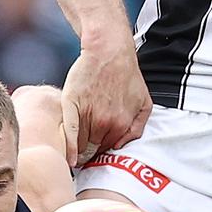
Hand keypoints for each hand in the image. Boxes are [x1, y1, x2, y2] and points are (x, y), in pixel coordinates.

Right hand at [61, 39, 151, 166]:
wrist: (109, 52)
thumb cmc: (126, 75)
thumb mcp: (144, 102)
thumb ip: (137, 127)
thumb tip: (120, 146)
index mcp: (122, 124)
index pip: (106, 149)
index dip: (99, 150)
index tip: (93, 151)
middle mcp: (105, 122)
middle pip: (91, 148)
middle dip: (88, 150)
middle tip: (83, 149)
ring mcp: (88, 115)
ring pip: (80, 143)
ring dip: (77, 146)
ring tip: (76, 145)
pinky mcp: (72, 105)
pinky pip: (69, 133)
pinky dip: (68, 148)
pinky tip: (68, 159)